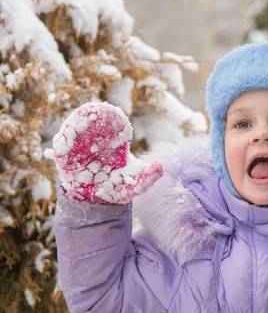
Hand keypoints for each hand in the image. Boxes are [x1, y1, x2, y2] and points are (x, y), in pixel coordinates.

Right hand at [44, 102, 162, 203]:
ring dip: (78, 122)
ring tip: (82, 116)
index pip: (114, 125)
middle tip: (100, 110)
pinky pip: (61, 144)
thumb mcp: (134, 186)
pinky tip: (66, 139)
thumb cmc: (115, 189)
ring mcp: (78, 147)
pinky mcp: (64, 157)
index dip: (116, 120)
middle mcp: (95, 141)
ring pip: (76, 129)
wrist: (92, 202)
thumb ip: (147, 178)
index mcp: (113, 144)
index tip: (121, 122)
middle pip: (94, 122)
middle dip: (96, 115)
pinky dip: (63, 139)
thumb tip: (161, 167)